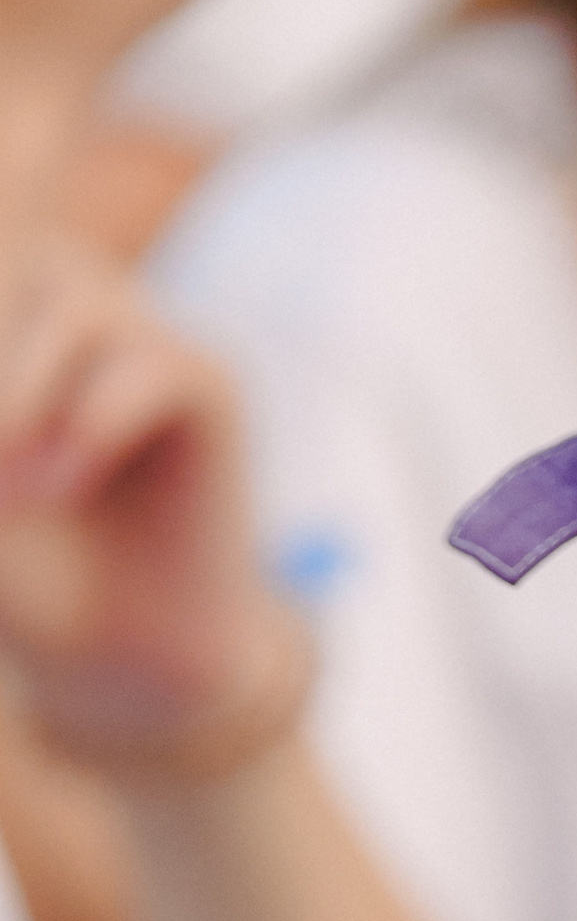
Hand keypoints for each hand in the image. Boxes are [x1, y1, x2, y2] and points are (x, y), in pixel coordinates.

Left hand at [0, 235, 308, 791]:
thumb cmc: (26, 571)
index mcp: (9, 314)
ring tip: (22, 491)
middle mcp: (73, 303)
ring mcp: (146, 333)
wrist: (120, 659)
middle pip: (13, 262)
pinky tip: (71, 485)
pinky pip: (152, 365)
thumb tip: (33, 409)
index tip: (1, 473)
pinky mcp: (211, 382)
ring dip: (24, 391)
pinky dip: (98, 425)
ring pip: (71, 298)